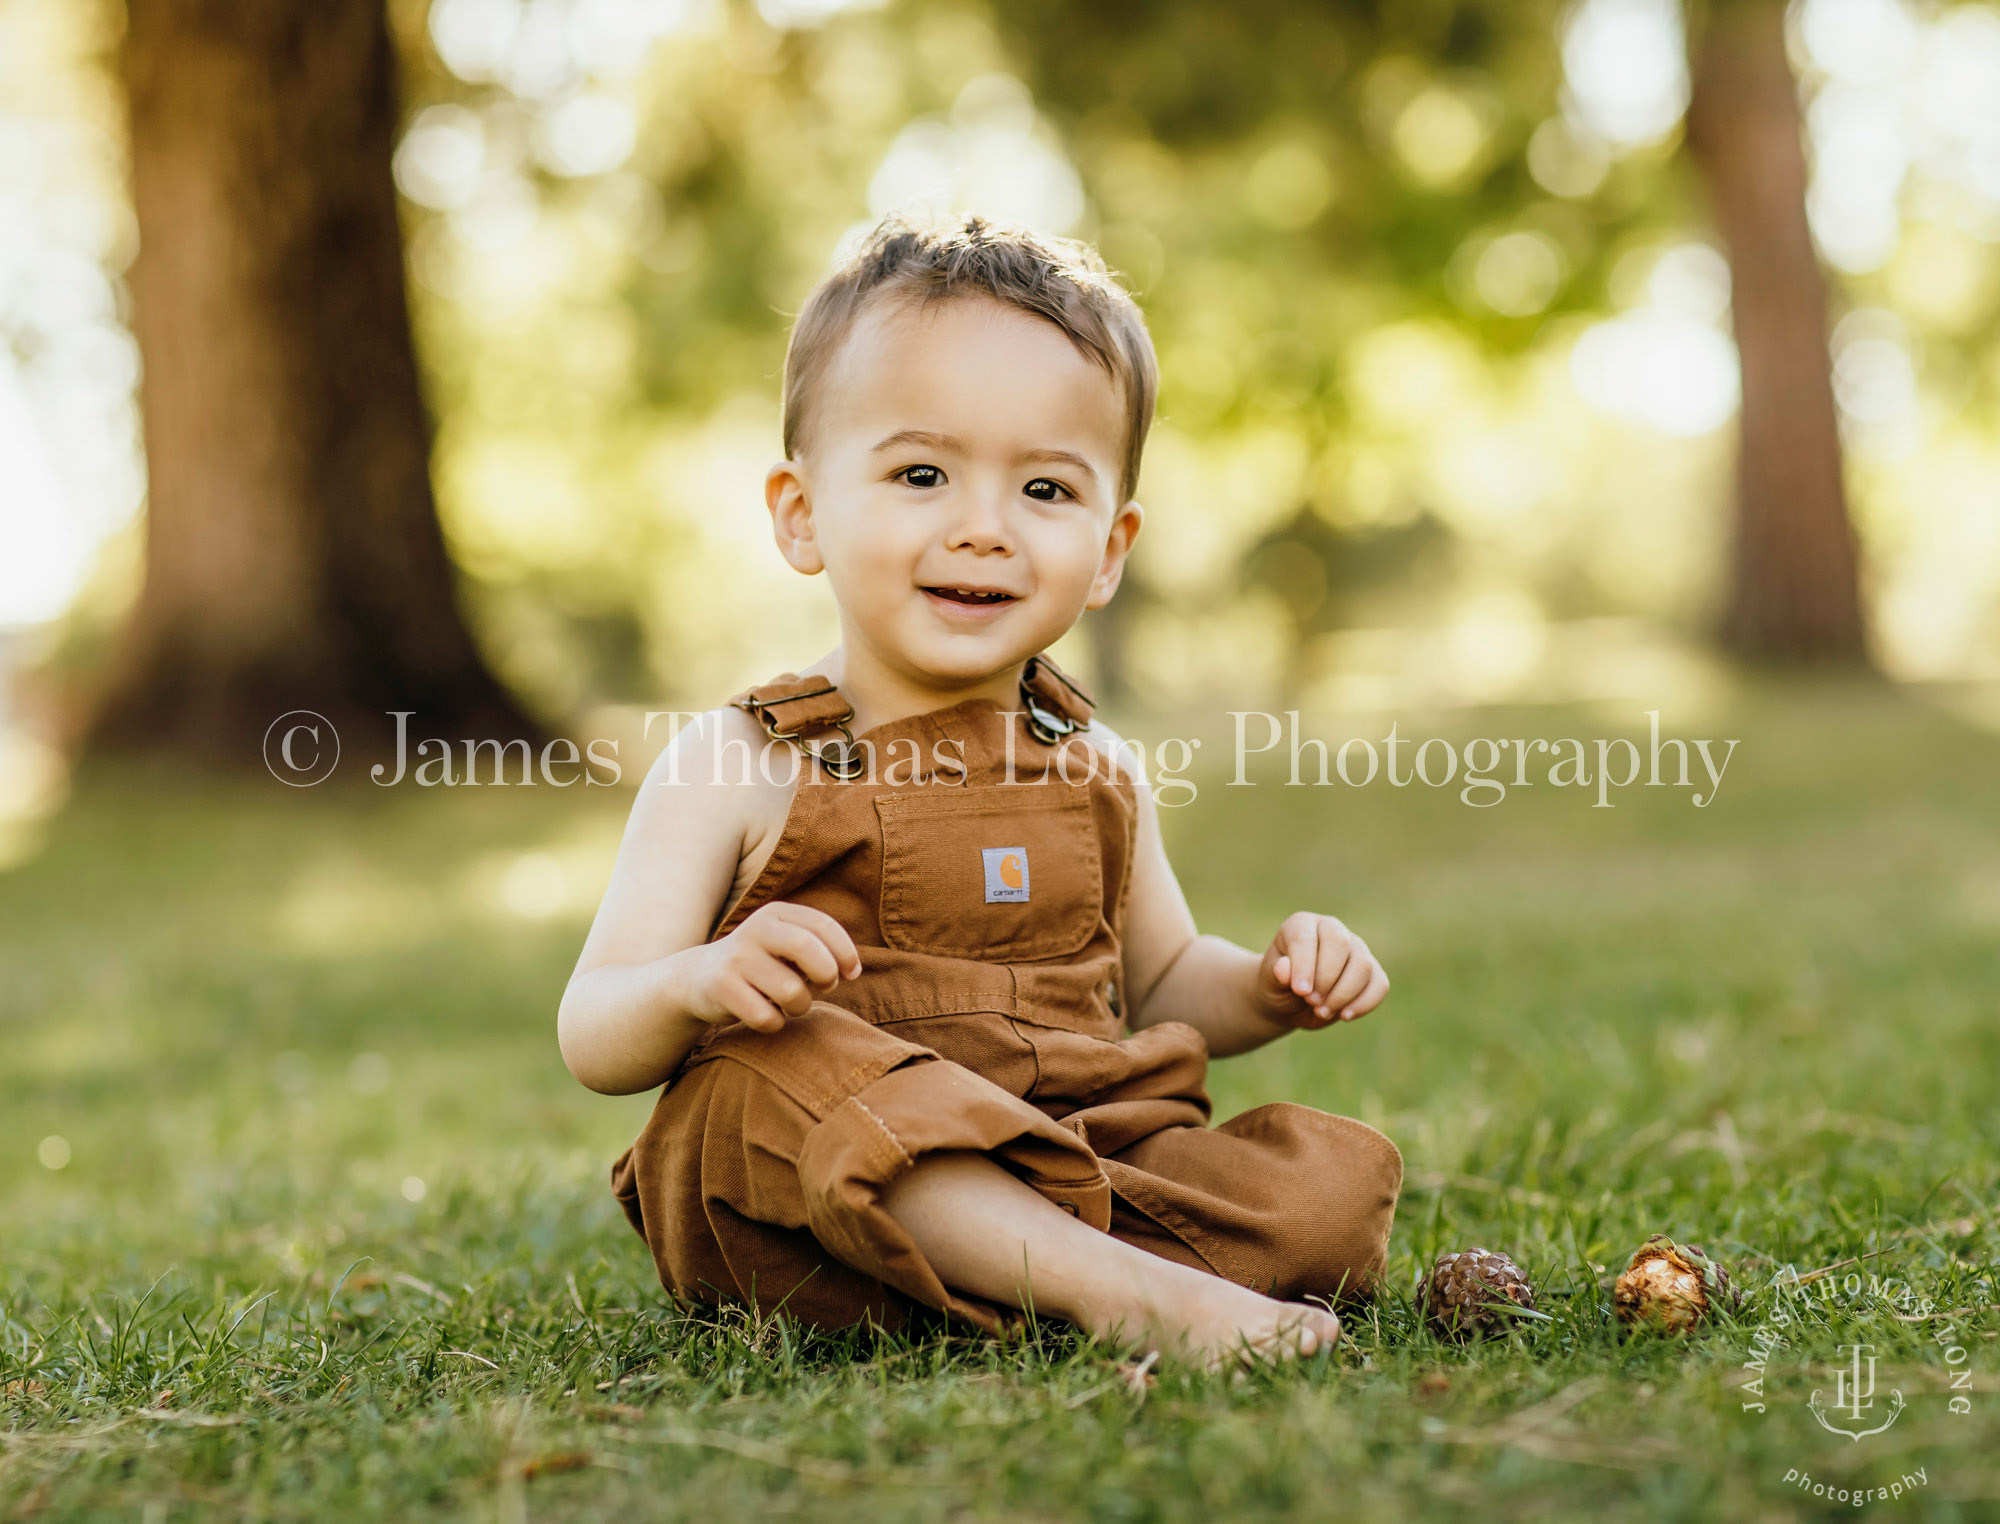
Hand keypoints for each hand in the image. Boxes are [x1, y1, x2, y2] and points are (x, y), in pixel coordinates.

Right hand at [682, 901, 861, 1032]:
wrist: (698, 976)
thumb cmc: (760, 963)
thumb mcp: (784, 944)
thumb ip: (818, 948)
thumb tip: (851, 969)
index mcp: (776, 914)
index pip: (822, 925)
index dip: (846, 952)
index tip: (852, 973)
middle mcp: (755, 930)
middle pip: (807, 950)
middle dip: (827, 974)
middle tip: (826, 987)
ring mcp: (736, 959)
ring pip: (791, 992)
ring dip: (801, 1006)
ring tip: (790, 1003)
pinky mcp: (721, 988)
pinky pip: (767, 1018)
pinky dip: (775, 1023)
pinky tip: (765, 1014)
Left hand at [1255, 912, 1388, 1029]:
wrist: (1291, 1001)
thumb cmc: (1278, 986)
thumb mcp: (1269, 983)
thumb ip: (1276, 975)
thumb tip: (1284, 968)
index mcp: (1302, 925)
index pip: (1306, 938)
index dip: (1305, 965)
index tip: (1300, 991)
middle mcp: (1332, 929)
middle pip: (1340, 944)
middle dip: (1326, 979)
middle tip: (1311, 1002)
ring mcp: (1355, 948)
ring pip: (1363, 965)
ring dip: (1343, 994)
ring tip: (1322, 1011)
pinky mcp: (1371, 971)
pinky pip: (1379, 984)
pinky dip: (1364, 1003)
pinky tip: (1344, 1015)